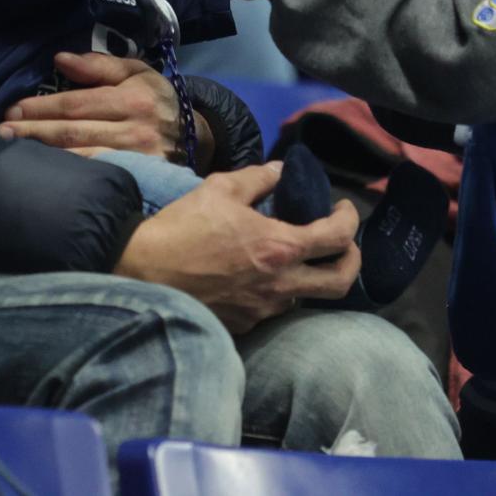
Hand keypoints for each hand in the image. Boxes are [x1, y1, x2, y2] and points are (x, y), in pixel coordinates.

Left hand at [0, 52, 188, 161]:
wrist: (197, 138)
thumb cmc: (156, 101)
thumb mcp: (137, 73)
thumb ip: (100, 66)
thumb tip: (60, 59)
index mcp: (133, 98)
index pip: (76, 104)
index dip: (42, 107)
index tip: (13, 109)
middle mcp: (136, 130)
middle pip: (73, 132)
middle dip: (33, 132)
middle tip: (1, 132)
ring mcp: (138, 160)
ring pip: (81, 158)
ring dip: (43, 156)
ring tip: (12, 153)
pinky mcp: (139, 182)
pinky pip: (96, 179)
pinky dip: (67, 177)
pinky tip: (45, 175)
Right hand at [114, 164, 361, 332]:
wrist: (143, 273)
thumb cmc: (182, 228)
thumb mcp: (219, 189)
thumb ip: (257, 177)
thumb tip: (280, 170)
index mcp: (280, 247)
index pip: (338, 237)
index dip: (349, 219)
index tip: (342, 208)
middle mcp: (281, 284)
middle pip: (341, 282)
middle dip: (351, 260)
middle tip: (341, 243)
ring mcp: (264, 310)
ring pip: (305, 296)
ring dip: (308, 275)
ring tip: (291, 256)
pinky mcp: (245, 325)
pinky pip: (272, 309)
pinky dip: (276, 290)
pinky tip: (256, 276)